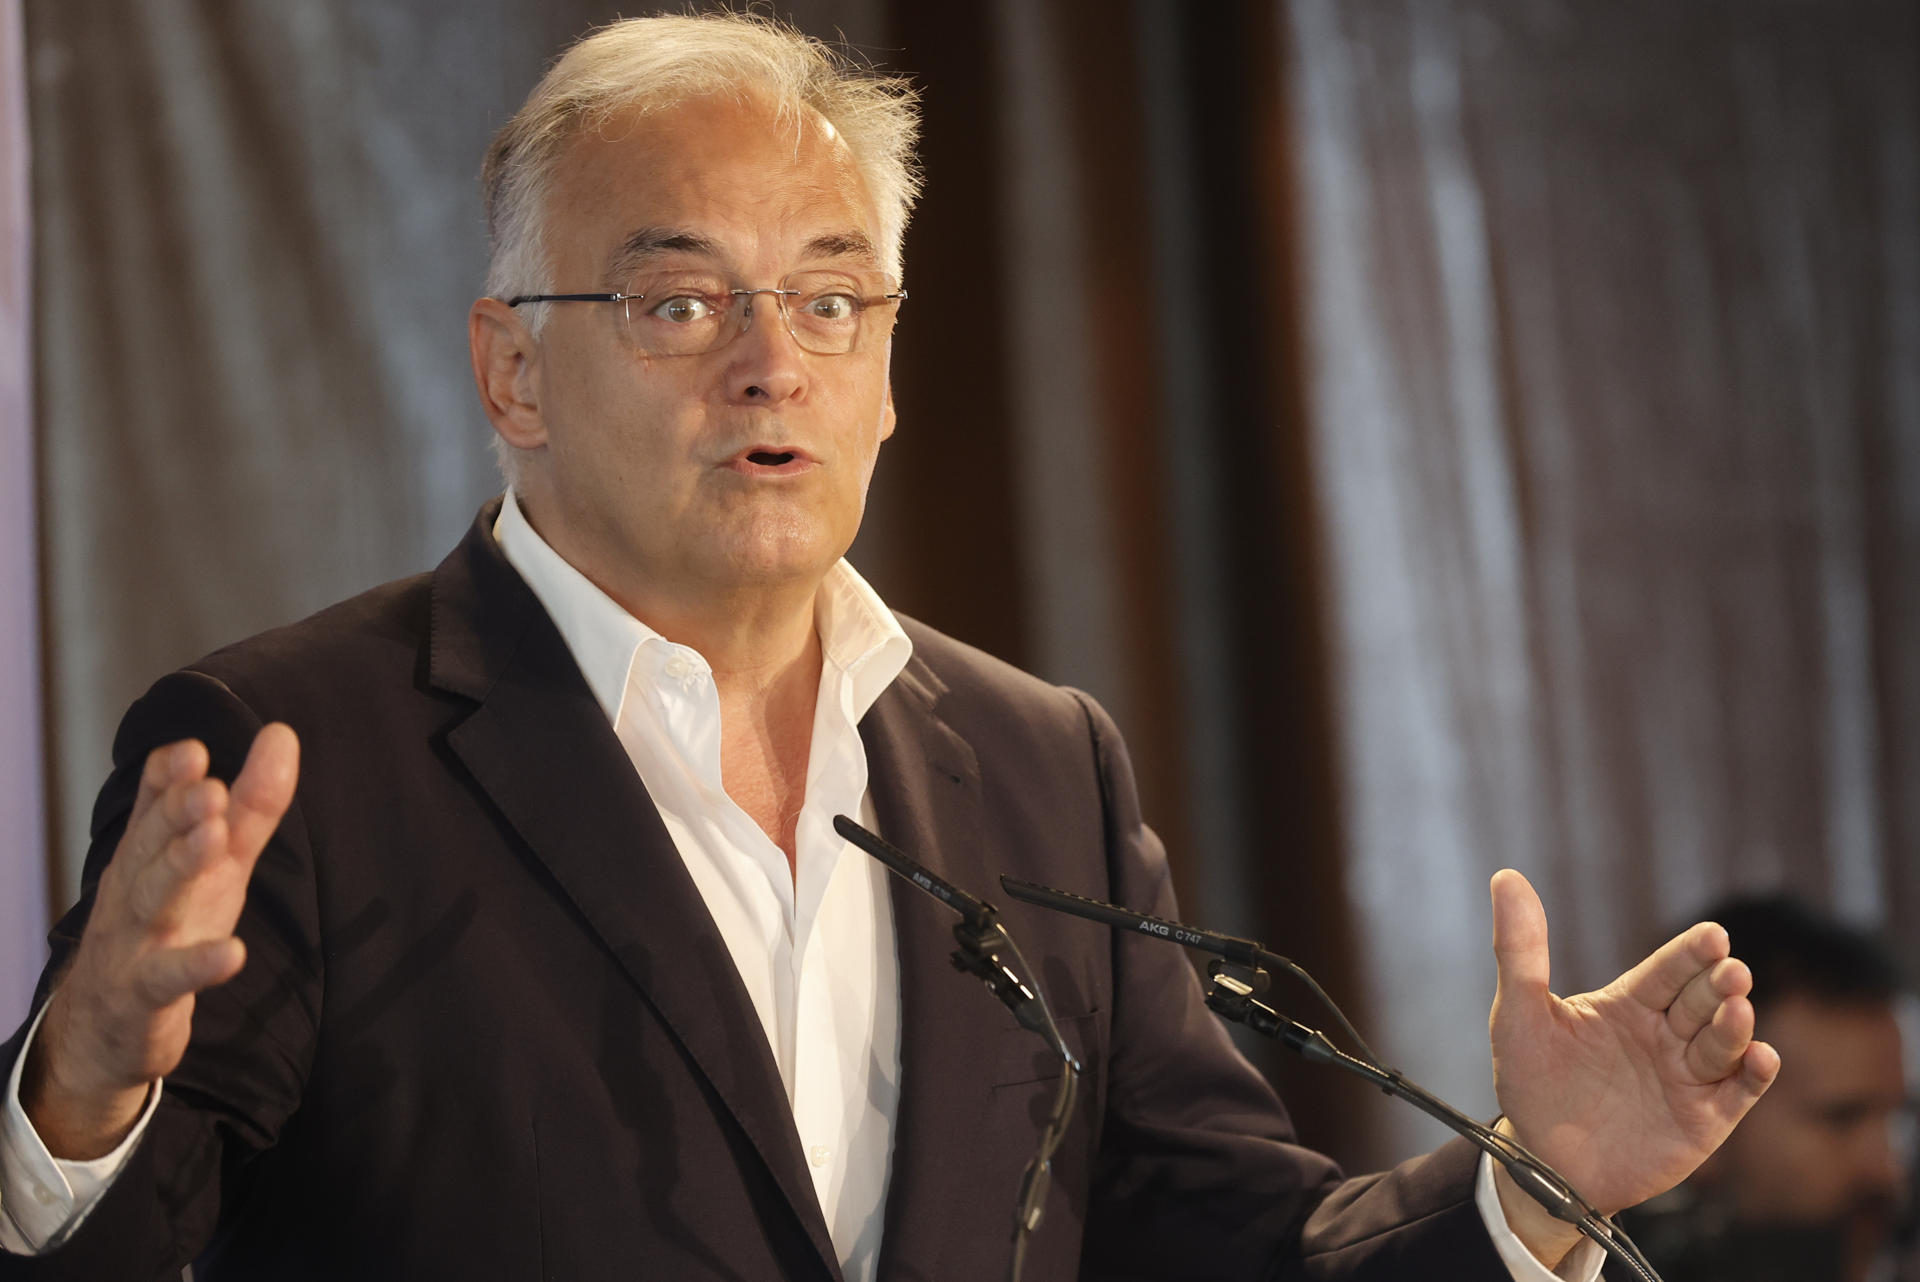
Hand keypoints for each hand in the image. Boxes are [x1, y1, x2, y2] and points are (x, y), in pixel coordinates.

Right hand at [21, 725, 299, 1159]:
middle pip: (152, 845)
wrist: (105, 1023)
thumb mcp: (217, 863)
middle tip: (208, 787)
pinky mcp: (145, 994)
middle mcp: (137, 888)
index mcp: (151, 852)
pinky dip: (198, 965)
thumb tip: (282, 734)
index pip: (151, 803)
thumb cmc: (171, 924)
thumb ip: (251, 804)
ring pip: (154, 899)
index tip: (193, 751)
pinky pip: (168, 978)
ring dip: (181, 867)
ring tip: (212, 838)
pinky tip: (231, 954)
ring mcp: (135, 941)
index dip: (167, 778)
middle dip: (176, 813)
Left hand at [1486, 869, 1779, 1264]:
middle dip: (1719, 984)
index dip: (1691, 953)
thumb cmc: (1532, 1084)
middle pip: (1701, 1001)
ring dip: (1734, 1026)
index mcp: (1628, 1003)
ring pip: (1722, 1043)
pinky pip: (1737, 1093)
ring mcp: (1687, 1077)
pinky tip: (1760, 1058)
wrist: (1542, 1163)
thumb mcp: (1518, 1016)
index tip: (1713, 935)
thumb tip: (1506, 877)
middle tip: (1731, 971)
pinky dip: (1753, 1075)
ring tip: (1736, 1009)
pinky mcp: (1704, 1121)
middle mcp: (1666, 1034)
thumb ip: (1519, 952)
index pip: (1668, 970)